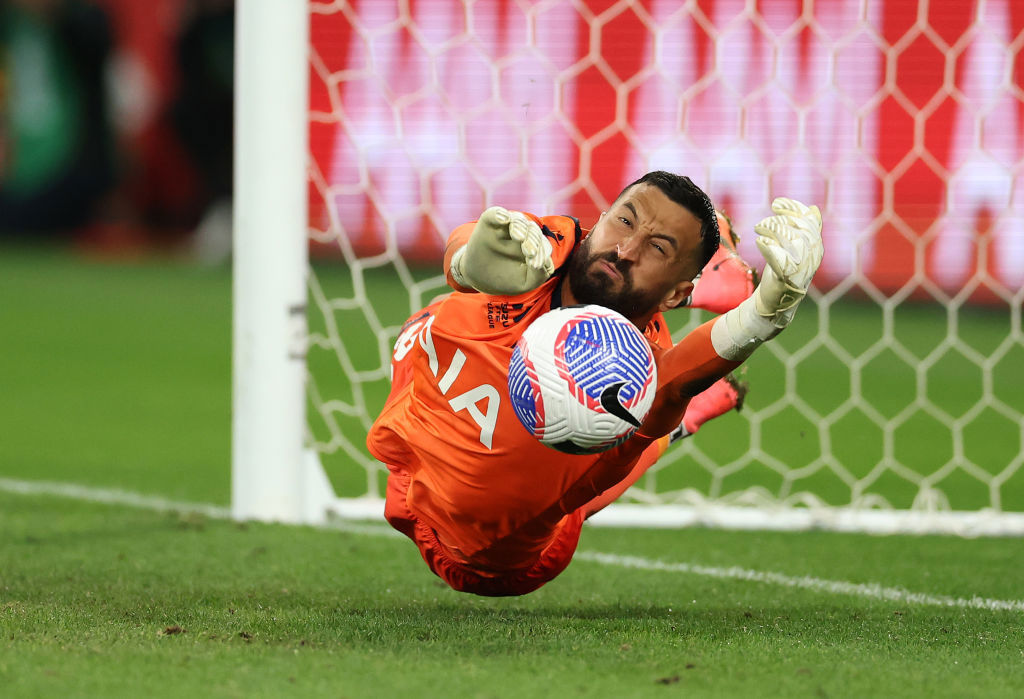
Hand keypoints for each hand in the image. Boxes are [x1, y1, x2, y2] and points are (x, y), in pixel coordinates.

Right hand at [451, 207, 554, 294]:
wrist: (478, 278)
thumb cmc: (506, 279)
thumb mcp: (526, 282)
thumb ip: (540, 274)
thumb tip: (542, 259)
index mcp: (533, 245)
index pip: (542, 244)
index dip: (541, 253)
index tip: (534, 265)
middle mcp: (521, 233)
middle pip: (532, 230)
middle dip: (533, 240)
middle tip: (529, 252)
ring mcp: (505, 227)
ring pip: (519, 220)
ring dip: (521, 227)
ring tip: (519, 237)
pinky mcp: (489, 222)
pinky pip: (495, 213)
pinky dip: (500, 214)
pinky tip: (504, 219)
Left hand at [752, 198, 823, 329]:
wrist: (775, 302)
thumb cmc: (783, 272)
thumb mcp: (794, 249)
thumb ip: (802, 230)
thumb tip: (812, 208)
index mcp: (815, 247)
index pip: (809, 221)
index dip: (793, 209)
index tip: (776, 204)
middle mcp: (812, 257)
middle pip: (801, 229)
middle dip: (781, 220)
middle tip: (763, 222)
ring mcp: (801, 268)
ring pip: (792, 241)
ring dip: (773, 230)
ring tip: (758, 228)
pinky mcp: (787, 279)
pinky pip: (780, 258)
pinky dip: (770, 247)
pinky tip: (760, 242)